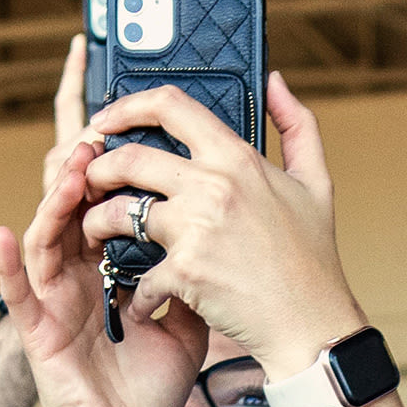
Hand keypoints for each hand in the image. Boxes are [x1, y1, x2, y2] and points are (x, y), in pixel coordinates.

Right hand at [3, 49, 205, 406]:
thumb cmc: (149, 383)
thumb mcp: (188, 311)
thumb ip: (195, 264)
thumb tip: (224, 224)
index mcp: (108, 255)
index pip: (105, 185)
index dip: (107, 138)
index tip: (113, 88)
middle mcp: (76, 265)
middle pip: (69, 189)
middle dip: (76, 141)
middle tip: (88, 95)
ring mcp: (51, 293)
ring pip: (47, 226)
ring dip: (56, 191)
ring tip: (73, 159)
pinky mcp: (35, 328)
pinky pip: (15, 287)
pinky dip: (5, 260)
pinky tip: (4, 230)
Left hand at [79, 66, 358, 368]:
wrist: (313, 324)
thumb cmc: (312, 258)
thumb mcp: (315, 181)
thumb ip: (297, 124)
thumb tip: (275, 81)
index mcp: (237, 157)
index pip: (170, 106)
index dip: (128, 105)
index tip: (107, 119)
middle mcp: (213, 185)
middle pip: (129, 158)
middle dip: (98, 168)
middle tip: (91, 182)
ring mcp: (196, 228)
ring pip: (119, 212)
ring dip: (98, 223)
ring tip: (98, 235)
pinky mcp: (185, 271)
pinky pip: (139, 275)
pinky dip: (136, 292)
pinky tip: (141, 302)